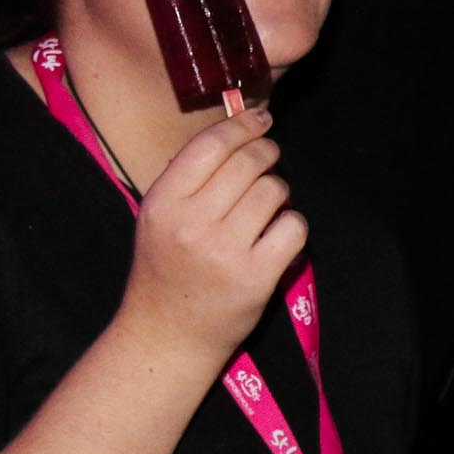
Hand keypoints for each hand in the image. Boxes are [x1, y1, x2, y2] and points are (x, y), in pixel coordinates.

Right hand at [119, 108, 306, 365]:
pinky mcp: (257, 276)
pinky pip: (293, 227)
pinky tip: (276, 235)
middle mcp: (192, 224)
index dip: (241, 126)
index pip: (210, 145)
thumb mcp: (159, 217)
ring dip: (278, 192)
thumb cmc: (167, 268)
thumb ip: (189, 178)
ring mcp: (225, 251)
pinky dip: (292, 226)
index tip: (260, 119)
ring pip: (274, 191)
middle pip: (249, 163)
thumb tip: (236, 130)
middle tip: (268, 159)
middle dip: (266, 154)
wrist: (166, 335)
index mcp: (163, 203)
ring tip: (265, 208)